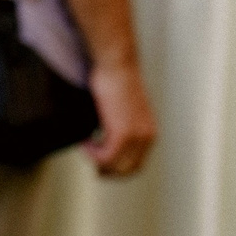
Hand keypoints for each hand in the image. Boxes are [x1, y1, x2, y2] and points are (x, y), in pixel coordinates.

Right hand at [84, 55, 156, 177]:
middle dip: (107, 170)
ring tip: (87, 147)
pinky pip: (104, 157)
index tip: (102, 164)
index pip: (136, 165)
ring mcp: (136, 137)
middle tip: (92, 164)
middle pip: (127, 170)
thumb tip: (108, 141)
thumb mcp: (126, 109)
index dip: (117, 168)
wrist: (117, 65)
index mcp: (150, 133)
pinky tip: (85, 141)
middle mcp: (147, 137)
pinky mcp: (122, 134)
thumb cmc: (118, 80)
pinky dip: (92, 153)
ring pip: (114, 166)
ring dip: (97, 160)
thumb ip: (124, 127)